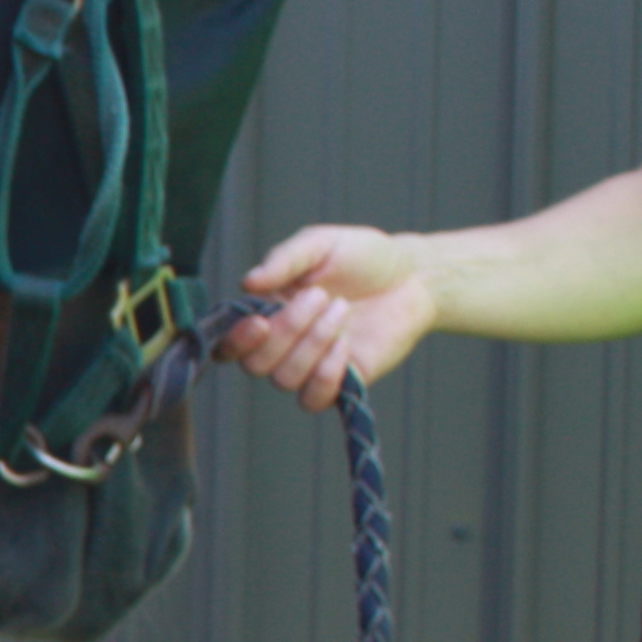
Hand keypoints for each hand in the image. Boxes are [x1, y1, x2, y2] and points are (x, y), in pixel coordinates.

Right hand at [225, 225, 435, 409]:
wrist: (412, 276)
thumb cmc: (363, 257)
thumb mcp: (321, 244)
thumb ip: (283, 260)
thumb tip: (247, 282)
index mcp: (266, 312)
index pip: (229, 344)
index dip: (236, 342)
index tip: (260, 322)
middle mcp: (282, 345)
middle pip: (256, 364)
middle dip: (289, 330)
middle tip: (323, 295)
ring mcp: (309, 366)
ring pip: (284, 379)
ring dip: (313, 344)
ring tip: (343, 309)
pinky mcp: (340, 382)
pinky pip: (314, 397)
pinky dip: (326, 374)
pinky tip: (346, 343)